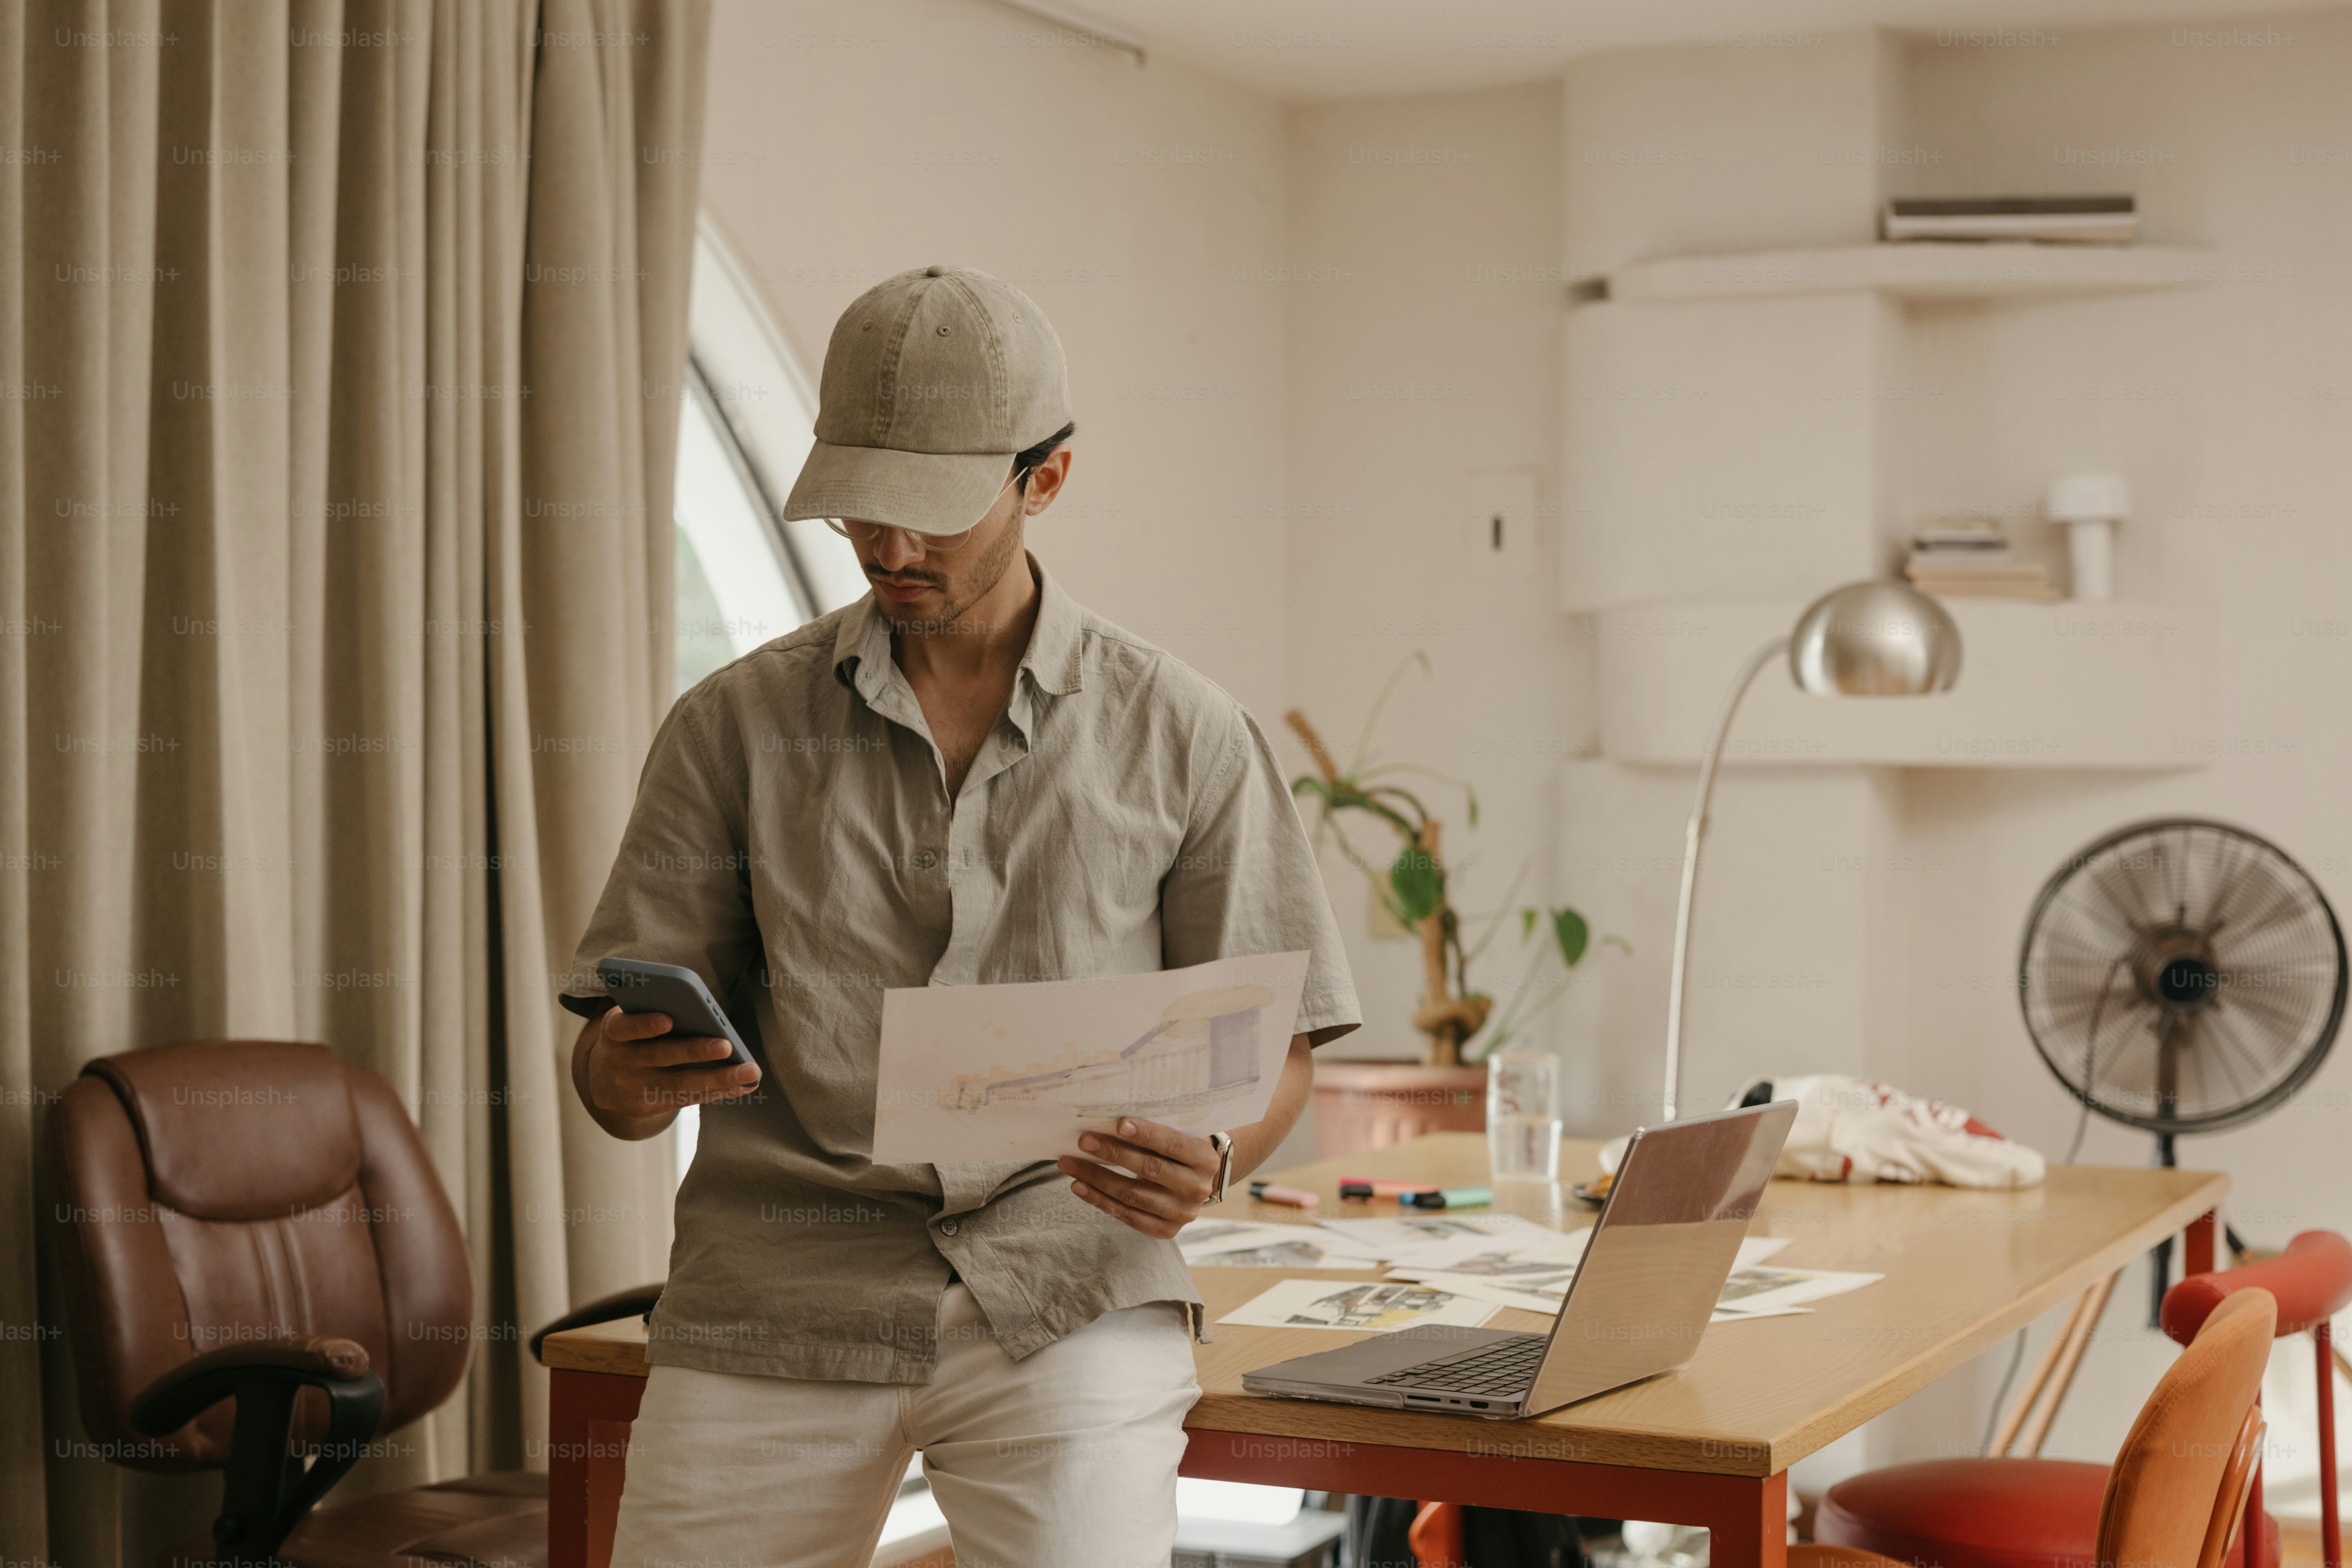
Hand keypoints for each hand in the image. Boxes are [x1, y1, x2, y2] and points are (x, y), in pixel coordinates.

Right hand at [586, 1006, 761, 1125]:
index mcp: (614, 1032)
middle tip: (727, 1044)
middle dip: (695, 1051)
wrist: (607, 1081)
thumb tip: (703, 1010)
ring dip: (718, 1078)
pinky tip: (745, 1085)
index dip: (644, 1024)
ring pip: (679, 1084)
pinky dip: (719, 1091)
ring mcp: (634, 1087)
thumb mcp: (632, 1019)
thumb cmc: (634, 1036)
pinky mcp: (650, 1106)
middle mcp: (620, 1061)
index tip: (668, 1019)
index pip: (625, 1027)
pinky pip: (688, 1099)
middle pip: (660, 1056)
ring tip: (750, 1071)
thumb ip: (654, 1010)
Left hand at [1057, 1118, 1216, 1239]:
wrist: (1197, 1184)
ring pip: (1133, 1195)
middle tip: (1083, 1141)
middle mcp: (1197, 1188)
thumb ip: (1155, 1130)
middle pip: (1149, 1169)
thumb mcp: (1179, 1136)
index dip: (1146, 1135)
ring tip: (1070, 1164)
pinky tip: (1079, 1187)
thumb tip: (1108, 1121)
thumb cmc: (1179, 1151)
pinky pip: (1127, 1215)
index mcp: (1205, 1159)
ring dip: (1097, 1178)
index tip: (1119, 1124)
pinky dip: (1100, 1200)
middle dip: (1113, 1154)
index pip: (1172, 1144)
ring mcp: (1182, 1213)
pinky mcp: (1166, 1231)